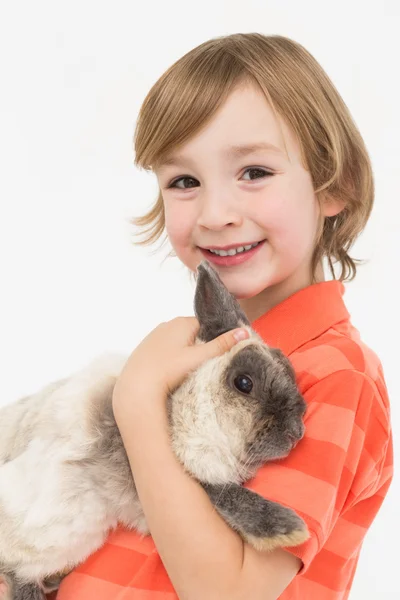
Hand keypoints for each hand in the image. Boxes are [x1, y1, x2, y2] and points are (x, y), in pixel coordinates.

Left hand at [112, 316, 248, 412]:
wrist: (138, 387)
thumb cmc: (169, 370)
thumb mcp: (200, 357)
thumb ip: (223, 344)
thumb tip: (244, 331)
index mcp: (182, 322)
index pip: (206, 325)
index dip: (213, 339)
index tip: (215, 355)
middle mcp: (167, 324)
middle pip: (192, 334)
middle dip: (199, 347)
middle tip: (202, 366)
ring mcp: (154, 336)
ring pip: (178, 343)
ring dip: (184, 354)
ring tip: (186, 372)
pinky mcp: (145, 349)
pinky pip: (165, 351)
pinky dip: (170, 359)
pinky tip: (171, 373)